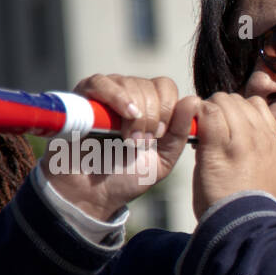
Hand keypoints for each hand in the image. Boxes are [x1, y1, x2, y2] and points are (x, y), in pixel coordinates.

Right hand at [42, 75, 186, 220]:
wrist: (92, 192)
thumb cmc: (126, 176)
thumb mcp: (163, 159)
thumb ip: (180, 133)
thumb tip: (193, 100)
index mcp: (150, 108)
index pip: (167, 87)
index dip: (169, 108)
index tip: (160, 136)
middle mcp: (129, 96)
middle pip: (152, 85)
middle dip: (153, 116)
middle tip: (142, 143)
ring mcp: (106, 94)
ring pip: (131, 83)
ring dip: (136, 114)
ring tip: (129, 140)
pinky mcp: (82, 96)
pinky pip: (101, 82)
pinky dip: (117, 97)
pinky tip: (126, 115)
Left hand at [172, 92, 275, 220]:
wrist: (247, 226)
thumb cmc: (253, 209)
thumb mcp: (268, 176)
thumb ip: (260, 154)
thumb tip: (245, 146)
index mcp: (273, 142)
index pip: (256, 105)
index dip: (236, 112)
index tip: (226, 128)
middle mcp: (260, 135)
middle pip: (236, 99)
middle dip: (218, 109)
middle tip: (206, 131)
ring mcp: (242, 139)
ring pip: (221, 101)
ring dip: (205, 112)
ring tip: (198, 134)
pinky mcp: (220, 147)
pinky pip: (207, 112)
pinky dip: (195, 117)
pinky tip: (190, 135)